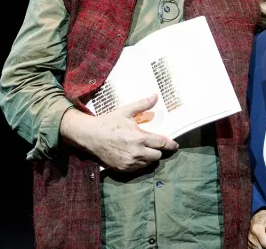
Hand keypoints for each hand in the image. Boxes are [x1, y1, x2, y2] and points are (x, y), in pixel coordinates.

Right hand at [60, 94, 177, 171]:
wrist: (90, 136)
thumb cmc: (109, 122)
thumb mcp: (126, 111)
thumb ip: (142, 105)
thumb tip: (155, 96)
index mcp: (139, 138)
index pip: (161, 143)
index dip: (170, 144)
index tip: (175, 145)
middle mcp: (136, 152)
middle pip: (157, 156)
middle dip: (157, 150)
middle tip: (153, 144)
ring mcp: (129, 162)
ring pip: (148, 163)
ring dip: (149, 157)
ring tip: (143, 149)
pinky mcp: (123, 169)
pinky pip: (138, 168)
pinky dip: (139, 162)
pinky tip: (134, 155)